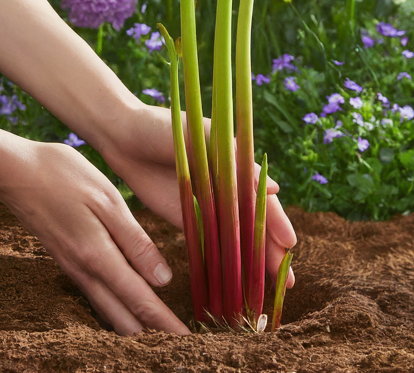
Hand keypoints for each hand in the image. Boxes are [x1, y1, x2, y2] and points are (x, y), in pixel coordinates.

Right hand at [0, 140, 190, 335]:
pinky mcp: (66, 258)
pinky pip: (95, 295)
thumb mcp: (108, 202)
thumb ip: (135, 242)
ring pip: (107, 310)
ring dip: (134, 323)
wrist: (13, 171)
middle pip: (122, 317)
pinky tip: (126, 301)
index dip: (165, 323)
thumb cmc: (64, 178)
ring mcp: (72, 267)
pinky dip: (116, 307)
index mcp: (98, 256)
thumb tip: (163, 280)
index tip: (187, 341)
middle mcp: (84, 271)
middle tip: (178, 341)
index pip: (140, 301)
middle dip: (152, 333)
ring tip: (158, 329)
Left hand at [103, 104, 296, 287]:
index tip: (289, 244)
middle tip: (288, 280)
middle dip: (270, 250)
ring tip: (267, 287)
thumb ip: (236, 160)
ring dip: (251, 260)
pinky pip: (209, 241)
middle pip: (252, 223)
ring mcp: (207, 204)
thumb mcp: (202, 137)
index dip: (276, 221)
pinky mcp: (186, 217)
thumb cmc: (164, 127)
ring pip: (235, 236)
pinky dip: (223, 259)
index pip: (261, 198)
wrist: (124, 136)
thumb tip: (275, 188)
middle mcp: (226, 187)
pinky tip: (233, 278)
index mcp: (235, 165)